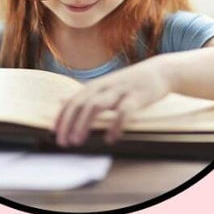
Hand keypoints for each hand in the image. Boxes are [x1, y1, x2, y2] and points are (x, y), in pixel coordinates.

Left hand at [53, 61, 173, 147]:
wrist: (160, 71)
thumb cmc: (130, 82)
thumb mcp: (106, 85)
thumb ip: (86, 95)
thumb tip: (61, 101)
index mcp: (97, 85)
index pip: (73, 100)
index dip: (62, 116)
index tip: (54, 134)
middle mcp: (105, 86)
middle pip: (80, 103)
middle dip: (69, 123)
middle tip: (63, 142)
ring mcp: (120, 90)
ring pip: (96, 105)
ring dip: (84, 123)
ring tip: (78, 141)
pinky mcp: (136, 96)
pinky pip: (124, 111)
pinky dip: (115, 125)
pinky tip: (111, 139)